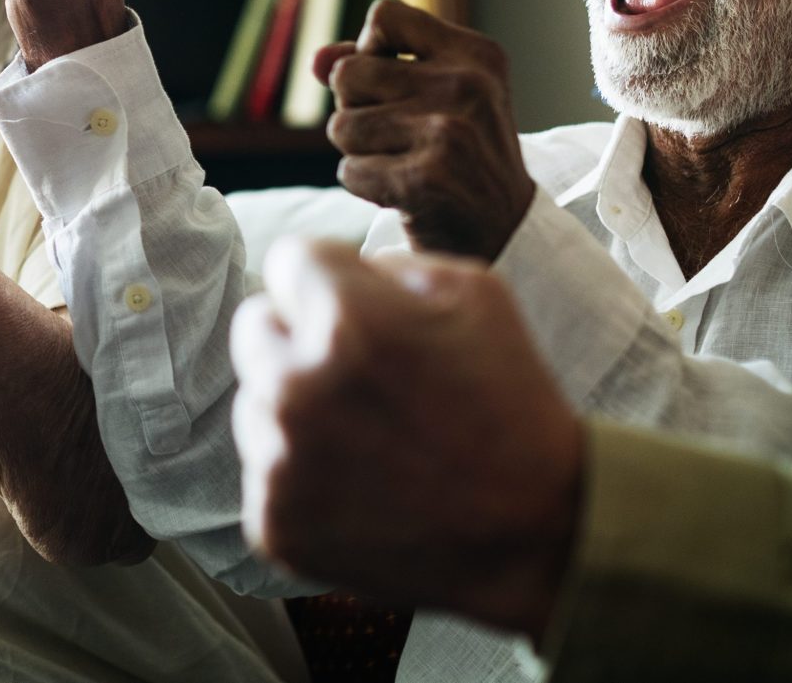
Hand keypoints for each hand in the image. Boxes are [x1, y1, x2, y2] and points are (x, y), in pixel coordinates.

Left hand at [231, 237, 584, 638]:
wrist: (537, 531)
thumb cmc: (511, 404)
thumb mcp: (477, 293)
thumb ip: (388, 264)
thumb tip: (334, 270)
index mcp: (345, 321)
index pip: (286, 261)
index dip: (326, 279)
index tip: (352, 307)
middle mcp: (296, 388)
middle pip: (254, 327)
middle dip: (298, 337)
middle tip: (358, 373)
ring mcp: (279, 462)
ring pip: (255, 403)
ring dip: (296, 409)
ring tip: (370, 438)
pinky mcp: (274, 521)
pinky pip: (265, 474)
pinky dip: (303, 477)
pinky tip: (362, 486)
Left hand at [312, 0, 533, 258]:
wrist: (505, 229)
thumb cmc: (459, 153)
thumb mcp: (435, 95)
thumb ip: (372, 66)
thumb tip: (315, 61)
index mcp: (475, 54)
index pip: (385, 16)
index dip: (367, 49)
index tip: (387, 81)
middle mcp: (467, 85)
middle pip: (348, 73)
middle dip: (355, 108)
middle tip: (396, 134)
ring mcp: (447, 132)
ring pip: (341, 126)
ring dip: (359, 151)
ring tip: (401, 163)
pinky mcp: (425, 178)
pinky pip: (349, 171)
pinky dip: (364, 185)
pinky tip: (402, 192)